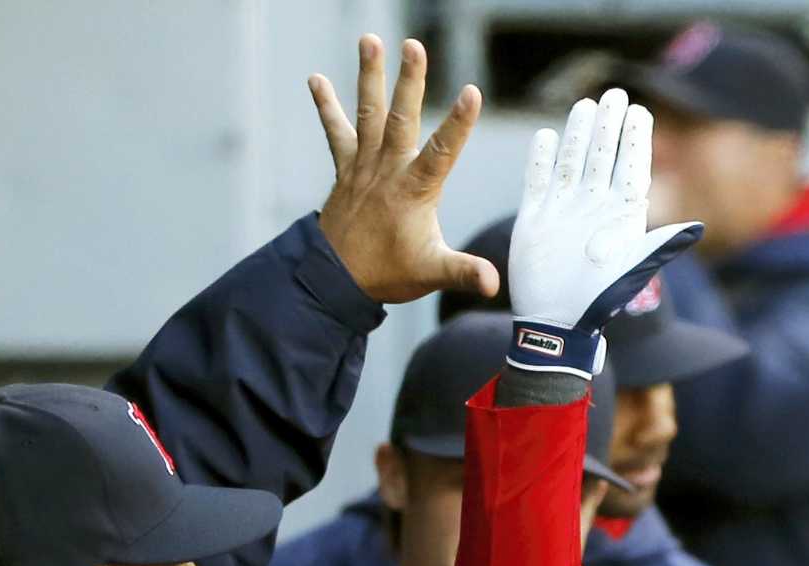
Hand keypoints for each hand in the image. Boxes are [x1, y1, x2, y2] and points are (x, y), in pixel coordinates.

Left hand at [312, 36, 498, 305]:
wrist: (337, 278)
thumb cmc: (390, 273)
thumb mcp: (432, 272)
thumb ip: (463, 272)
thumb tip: (492, 283)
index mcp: (414, 190)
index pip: (442, 152)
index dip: (459, 123)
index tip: (472, 93)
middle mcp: (388, 170)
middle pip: (401, 118)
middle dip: (409, 82)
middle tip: (413, 45)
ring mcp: (365, 165)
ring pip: (369, 113)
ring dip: (369, 76)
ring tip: (369, 39)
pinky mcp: (347, 168)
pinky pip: (336, 132)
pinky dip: (326, 107)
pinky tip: (315, 78)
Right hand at [506, 88, 703, 375]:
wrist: (556, 323)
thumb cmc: (598, 301)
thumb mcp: (632, 270)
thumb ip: (658, 245)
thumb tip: (697, 229)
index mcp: (620, 216)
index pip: (631, 168)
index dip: (636, 140)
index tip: (641, 112)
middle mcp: (593, 207)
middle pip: (604, 157)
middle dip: (611, 126)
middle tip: (617, 94)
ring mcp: (564, 209)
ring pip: (573, 161)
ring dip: (579, 134)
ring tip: (587, 105)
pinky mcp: (535, 217)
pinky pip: (538, 179)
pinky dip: (540, 158)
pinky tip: (544, 136)